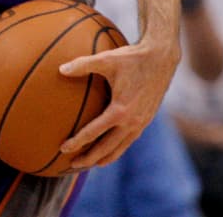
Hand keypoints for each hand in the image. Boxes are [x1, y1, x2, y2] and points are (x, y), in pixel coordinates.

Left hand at [57, 39, 179, 167]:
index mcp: (121, 110)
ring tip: (90, 164)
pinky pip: (129, 140)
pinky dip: (118, 149)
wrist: (161, 58)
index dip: (78, 141)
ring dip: (104, 158)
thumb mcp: (105, 59)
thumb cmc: (131, 58)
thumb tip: (60, 69)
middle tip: (72, 165)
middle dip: (90, 158)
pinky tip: (109, 150)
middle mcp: (133, 121)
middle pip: (108, 148)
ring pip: (121, 148)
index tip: (63, 148)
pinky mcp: (146, 120)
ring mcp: (141, 122)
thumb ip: (82, 65)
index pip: (94, 132)